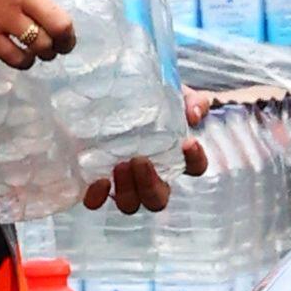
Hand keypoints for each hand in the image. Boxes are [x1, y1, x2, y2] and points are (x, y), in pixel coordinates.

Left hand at [85, 94, 213, 213]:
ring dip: (127, 191)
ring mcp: (123, 181)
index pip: (194, 167)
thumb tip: (193, 114)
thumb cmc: (145, 94)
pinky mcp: (96, 179)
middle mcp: (150, 175)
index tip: (188, 143)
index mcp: (173, 155)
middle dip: (151, 186)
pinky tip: (99, 181)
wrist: (108, 87)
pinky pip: (97, 201)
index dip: (195, 161)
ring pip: (130, 204)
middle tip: (140, 161)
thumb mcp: (170, 91)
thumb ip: (189, 99)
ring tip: (119, 165)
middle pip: (157, 199)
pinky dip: (98, 198)